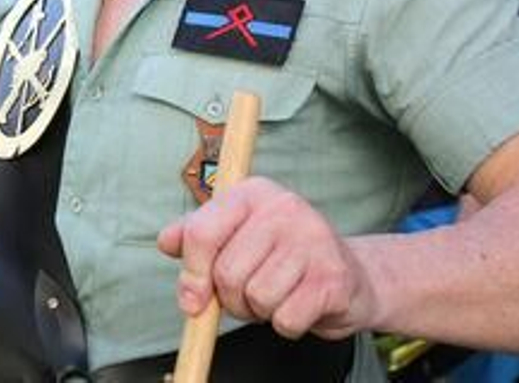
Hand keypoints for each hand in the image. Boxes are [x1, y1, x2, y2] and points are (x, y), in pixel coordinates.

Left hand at [157, 176, 379, 339]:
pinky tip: (300, 305)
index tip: (193, 299)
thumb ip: (195, 237)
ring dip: (259, 312)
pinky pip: (285, 319)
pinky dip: (286, 325)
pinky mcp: (333, 277)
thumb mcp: (235, 236)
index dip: (191, 273)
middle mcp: (284, 207)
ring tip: (278, 295)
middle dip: (231, 299)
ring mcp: (313, 239)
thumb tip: (166, 242)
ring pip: (255, 298)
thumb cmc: (281, 256)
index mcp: (252, 193)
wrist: (352, 276)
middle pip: (226, 274)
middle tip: (251, 293)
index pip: (201, 233)